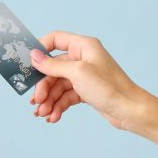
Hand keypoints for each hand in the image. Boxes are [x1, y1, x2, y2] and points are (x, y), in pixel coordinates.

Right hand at [29, 32, 150, 129]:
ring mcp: (83, 76)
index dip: (40, 50)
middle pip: (52, 69)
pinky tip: (54, 117)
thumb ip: (53, 65)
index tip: (28, 65)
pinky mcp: (84, 91)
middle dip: (43, 87)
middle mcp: (82, 59)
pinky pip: (64, 96)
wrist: (129, 110)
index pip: (55, 40)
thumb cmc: (109, 88)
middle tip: (37, 102)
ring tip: (44, 114)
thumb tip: (33, 56)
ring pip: (56, 86)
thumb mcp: (77, 73)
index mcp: (83, 47)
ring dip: (48, 100)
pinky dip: (57, 106)